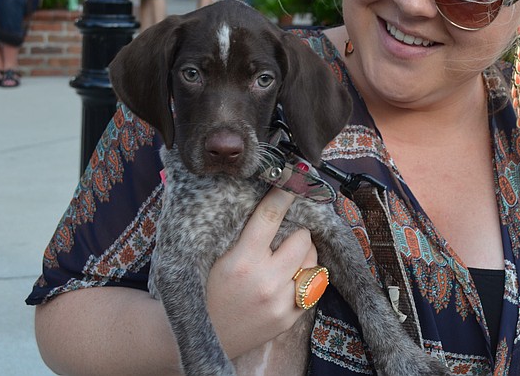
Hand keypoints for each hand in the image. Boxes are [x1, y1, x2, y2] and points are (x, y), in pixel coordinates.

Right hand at [204, 187, 317, 354]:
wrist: (205, 338)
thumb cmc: (207, 292)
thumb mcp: (215, 258)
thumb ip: (241, 234)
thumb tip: (267, 203)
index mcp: (242, 260)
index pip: (270, 216)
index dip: (284, 195)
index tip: (294, 181)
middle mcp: (266, 280)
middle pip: (301, 239)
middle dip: (296, 234)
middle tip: (284, 238)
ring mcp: (281, 301)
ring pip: (313, 262)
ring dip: (304, 256)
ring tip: (288, 260)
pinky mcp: (290, 318)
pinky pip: (314, 287)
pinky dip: (307, 278)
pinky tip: (291, 279)